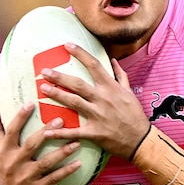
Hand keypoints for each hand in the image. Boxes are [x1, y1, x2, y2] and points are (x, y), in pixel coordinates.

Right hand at [0, 103, 81, 184]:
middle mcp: (13, 164)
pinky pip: (54, 178)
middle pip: (31, 145)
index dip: (20, 117)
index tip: (31, 103)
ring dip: (62, 152)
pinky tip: (79, 163)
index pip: (12, 131)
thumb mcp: (0, 152)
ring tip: (77, 142)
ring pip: (46, 162)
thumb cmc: (7, 171)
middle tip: (61, 120)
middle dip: (46, 132)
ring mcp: (25, 178)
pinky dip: (66, 170)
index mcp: (5, 152)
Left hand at [39, 43, 149, 159]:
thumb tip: (113, 60)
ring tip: (43, 88)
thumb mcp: (129, 92)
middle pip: (78, 84)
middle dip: (60, 77)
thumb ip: (120, 75)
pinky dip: (60, 132)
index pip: (94, 65)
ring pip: (74, 102)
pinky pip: (75, 131)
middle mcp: (103, 99)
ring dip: (57, 95)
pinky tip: (47, 131)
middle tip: (44, 71)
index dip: (80, 54)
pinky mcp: (95, 132)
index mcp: (111, 87)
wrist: (141, 140)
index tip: (67, 45)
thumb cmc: (135, 115)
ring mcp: (98, 115)